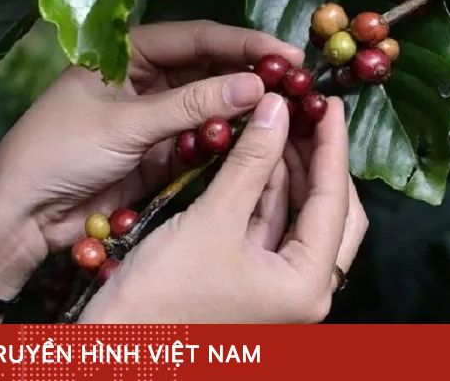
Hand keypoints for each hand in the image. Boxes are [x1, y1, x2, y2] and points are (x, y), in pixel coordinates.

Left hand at [0, 21, 303, 297]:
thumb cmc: (56, 152)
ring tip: (287, 114)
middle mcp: (145, 80)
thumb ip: (193, 105)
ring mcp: (154, 119)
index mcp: (127, 53)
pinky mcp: (160, 156)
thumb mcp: (126, 124)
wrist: (20, 216)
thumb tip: (256, 85)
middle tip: (297, 86)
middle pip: (210, 70)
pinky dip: (226, 143)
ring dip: (244, 111)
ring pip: (211, 108)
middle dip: (251, 77)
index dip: (244, 44)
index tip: (287, 54)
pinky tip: (258, 142)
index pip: (197, 38)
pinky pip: (202, 142)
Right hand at [79, 92, 367, 322]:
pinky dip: (267, 192)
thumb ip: (251, 161)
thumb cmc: (162, 293)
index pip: (334, 202)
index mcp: (308, 285)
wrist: (115, 348)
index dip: (332, 146)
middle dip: (318, 159)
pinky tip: (257, 154)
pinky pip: (271, 228)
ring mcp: (278, 288)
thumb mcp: (212, 219)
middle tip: (307, 111)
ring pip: (299, 218)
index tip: (328, 101)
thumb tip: (277, 107)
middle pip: (330, 212)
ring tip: (280, 120)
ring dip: (290, 171)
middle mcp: (304, 291)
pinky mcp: (252, 282)